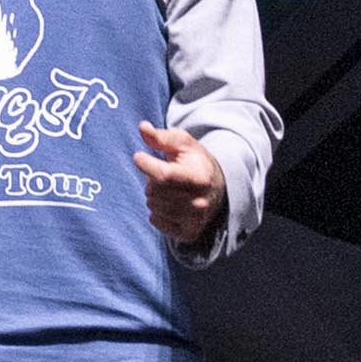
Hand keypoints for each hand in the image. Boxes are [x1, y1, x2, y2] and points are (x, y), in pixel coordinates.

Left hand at [133, 120, 226, 247]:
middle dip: (151, 180)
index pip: (162, 175)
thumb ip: (162, 137)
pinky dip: (156, 211)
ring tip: (167, 189)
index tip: (141, 157)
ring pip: (153, 206)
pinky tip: (168, 203)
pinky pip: (156, 221)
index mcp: (199, 177)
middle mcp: (199, 202)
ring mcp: (194, 220)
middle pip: (154, 191)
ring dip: (154, 196)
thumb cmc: (196, 162)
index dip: (144, 163)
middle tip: (162, 175)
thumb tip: (143, 128)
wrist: (220, 189)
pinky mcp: (188, 233)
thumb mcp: (183, 144)